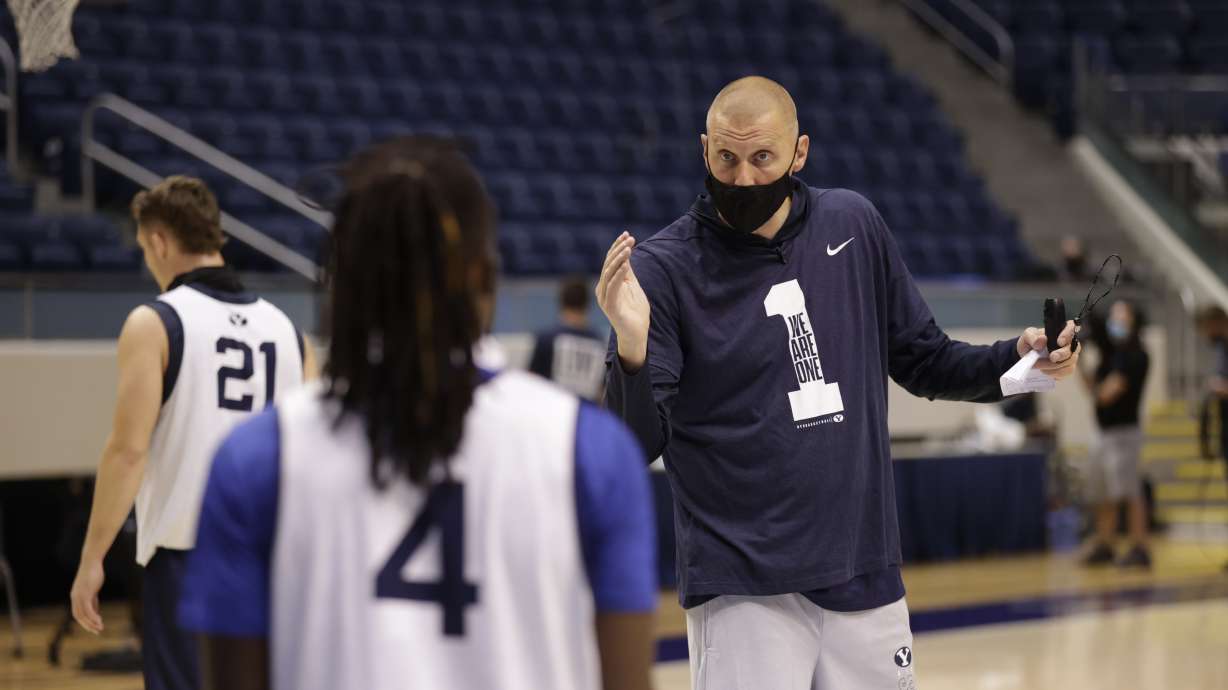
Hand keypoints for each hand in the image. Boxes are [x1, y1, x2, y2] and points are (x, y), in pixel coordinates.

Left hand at [70, 559, 105, 633]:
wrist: (91, 561)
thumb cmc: (93, 573)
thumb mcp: (92, 589)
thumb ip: (92, 600)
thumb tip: (95, 612)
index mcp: (76, 597)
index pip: (78, 614)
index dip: (85, 622)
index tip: (94, 628)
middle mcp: (75, 598)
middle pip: (78, 617)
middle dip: (87, 626)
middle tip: (97, 631)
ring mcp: (79, 596)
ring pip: (83, 614)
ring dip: (91, 623)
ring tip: (100, 627)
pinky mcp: (85, 593)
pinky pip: (88, 609)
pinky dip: (93, 616)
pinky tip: (99, 620)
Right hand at [596, 232, 650, 371]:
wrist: (636, 335)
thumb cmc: (635, 312)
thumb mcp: (633, 286)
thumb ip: (628, 272)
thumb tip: (627, 253)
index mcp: (607, 284)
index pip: (610, 261)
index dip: (617, 247)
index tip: (627, 234)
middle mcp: (602, 290)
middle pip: (608, 265)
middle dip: (619, 250)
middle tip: (630, 238)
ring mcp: (605, 299)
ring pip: (609, 274)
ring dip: (619, 259)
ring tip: (628, 248)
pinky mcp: (610, 307)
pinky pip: (613, 288)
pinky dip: (619, 275)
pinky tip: (627, 265)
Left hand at [1017, 320, 1079, 379]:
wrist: (1027, 357)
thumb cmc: (1030, 343)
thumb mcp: (1027, 337)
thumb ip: (1032, 337)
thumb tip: (1042, 340)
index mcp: (1060, 331)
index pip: (1071, 327)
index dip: (1068, 334)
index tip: (1059, 342)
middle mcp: (1068, 343)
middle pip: (1073, 348)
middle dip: (1062, 354)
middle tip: (1052, 357)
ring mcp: (1070, 356)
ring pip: (1069, 361)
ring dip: (1054, 365)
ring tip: (1040, 366)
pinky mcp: (1067, 367)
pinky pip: (1066, 371)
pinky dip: (1055, 372)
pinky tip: (1045, 371)